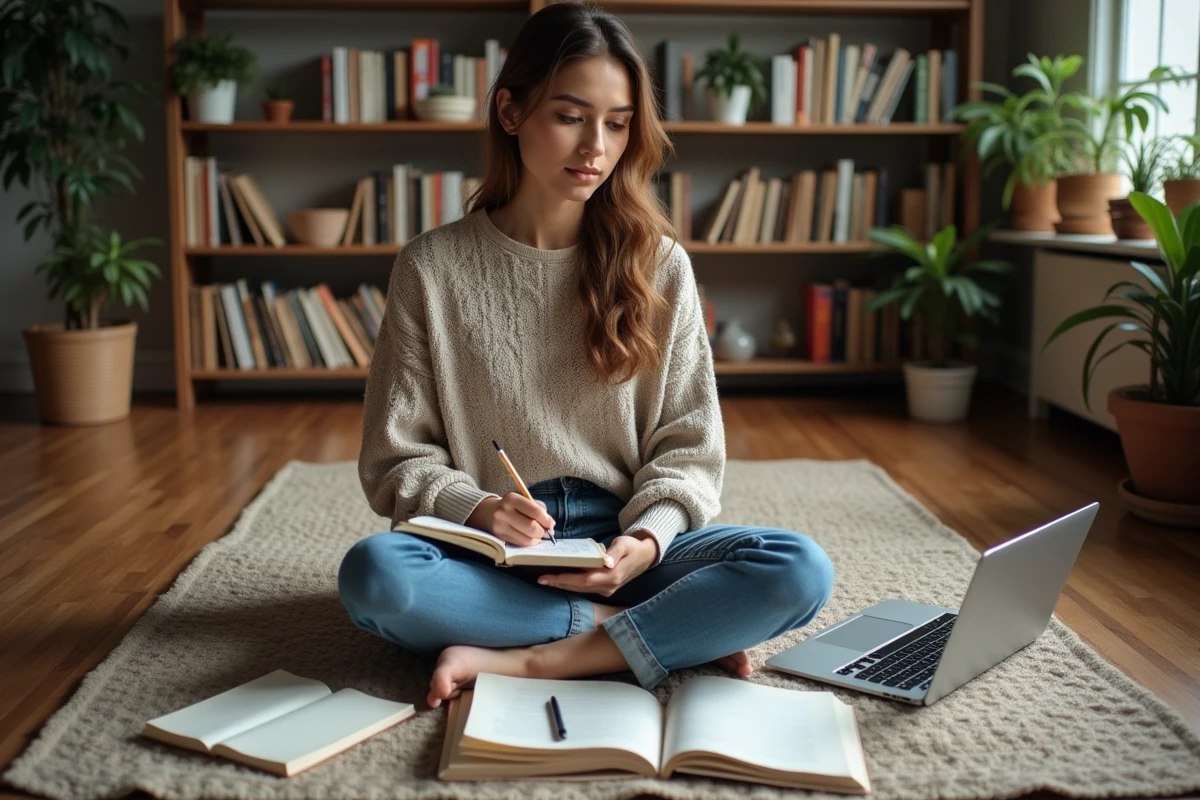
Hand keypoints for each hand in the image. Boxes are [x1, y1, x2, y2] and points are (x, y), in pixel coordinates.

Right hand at [467, 493, 554, 546]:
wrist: (486, 513)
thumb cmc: (511, 506)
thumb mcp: (523, 501)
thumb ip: (538, 509)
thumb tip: (550, 524)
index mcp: (512, 499)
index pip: (535, 511)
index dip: (546, 520)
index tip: (551, 524)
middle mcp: (504, 512)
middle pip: (531, 527)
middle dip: (542, 531)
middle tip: (545, 531)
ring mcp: (500, 526)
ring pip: (526, 539)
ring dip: (536, 539)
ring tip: (537, 535)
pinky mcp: (499, 537)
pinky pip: (520, 544)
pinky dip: (528, 542)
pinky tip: (528, 538)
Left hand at [536, 533, 656, 597]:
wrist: (645, 556)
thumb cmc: (633, 547)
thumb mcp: (624, 544)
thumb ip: (614, 553)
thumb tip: (606, 562)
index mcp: (612, 576)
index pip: (584, 580)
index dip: (566, 579)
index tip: (549, 576)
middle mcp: (608, 586)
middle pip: (579, 587)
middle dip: (559, 583)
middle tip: (540, 579)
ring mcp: (607, 589)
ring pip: (580, 589)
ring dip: (563, 585)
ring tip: (546, 579)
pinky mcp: (605, 588)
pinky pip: (584, 588)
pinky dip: (571, 584)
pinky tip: (560, 579)